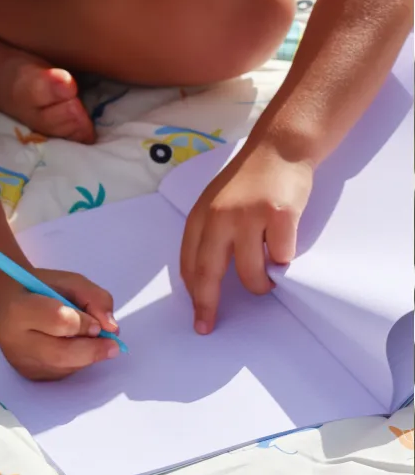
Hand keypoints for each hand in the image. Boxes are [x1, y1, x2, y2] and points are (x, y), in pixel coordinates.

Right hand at [0, 268, 119, 380]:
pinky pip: (63, 373)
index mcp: (18, 309)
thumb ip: (93, 297)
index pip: (57, 320)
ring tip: (91, 339)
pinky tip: (74, 347)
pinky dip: (77, 362)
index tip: (98, 324)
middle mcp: (15, 341)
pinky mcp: (30, 376)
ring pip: (66, 366)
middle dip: (93, 350)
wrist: (8, 304)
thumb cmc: (39, 289)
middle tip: (113, 345)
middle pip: (61, 353)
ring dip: (87, 356)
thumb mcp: (67, 281)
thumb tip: (112, 328)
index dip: (83, 323)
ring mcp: (21, 363)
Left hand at [181, 142, 313, 334]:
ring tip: (269, 274)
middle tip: (207, 325)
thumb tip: (209, 279)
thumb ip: (211, 234)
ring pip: (250, 273)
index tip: (197, 316)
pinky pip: (281, 258)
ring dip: (261, 283)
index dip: (192, 292)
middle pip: (208, 272)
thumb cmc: (249, 180)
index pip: (189, 262)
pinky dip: (284, 258)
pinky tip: (284, 241)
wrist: (279, 149)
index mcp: (201, 215)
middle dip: (207, 304)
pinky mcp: (279, 216)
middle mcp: (219, 216)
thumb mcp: (217, 203)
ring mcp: (249, 216)